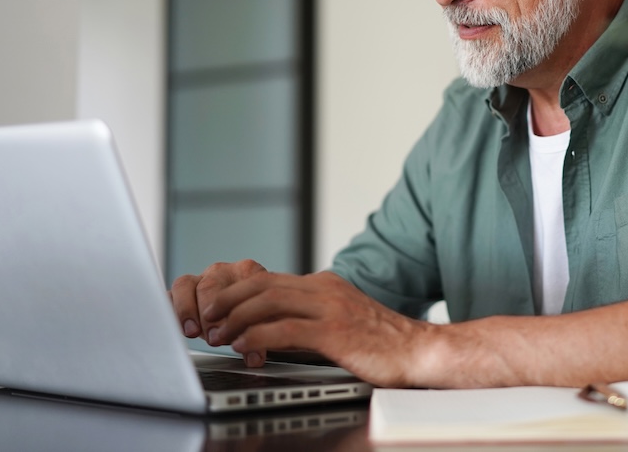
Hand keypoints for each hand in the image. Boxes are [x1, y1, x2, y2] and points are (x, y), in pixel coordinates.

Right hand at [169, 260, 268, 366]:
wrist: (251, 312)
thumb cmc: (259, 315)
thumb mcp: (265, 324)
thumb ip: (260, 337)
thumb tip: (254, 358)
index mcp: (246, 271)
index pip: (236, 286)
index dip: (229, 314)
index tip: (228, 336)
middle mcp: (221, 272)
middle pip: (209, 286)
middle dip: (209, 316)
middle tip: (213, 338)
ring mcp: (199, 279)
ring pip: (184, 285)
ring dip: (186, 311)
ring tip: (192, 332)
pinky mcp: (181, 292)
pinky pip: (168, 295)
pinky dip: (171, 310)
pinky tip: (176, 328)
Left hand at [202, 271, 430, 386]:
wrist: (420, 351)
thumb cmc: (383, 342)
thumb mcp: (341, 320)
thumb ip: (310, 317)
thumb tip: (270, 327)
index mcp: (325, 284)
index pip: (269, 277)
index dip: (237, 291)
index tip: (217, 307)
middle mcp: (325, 289)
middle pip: (262, 283)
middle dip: (227, 299)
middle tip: (207, 317)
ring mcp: (331, 308)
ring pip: (268, 301)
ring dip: (235, 317)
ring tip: (218, 333)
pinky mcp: (336, 332)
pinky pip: (285, 328)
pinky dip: (257, 336)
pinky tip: (245, 345)